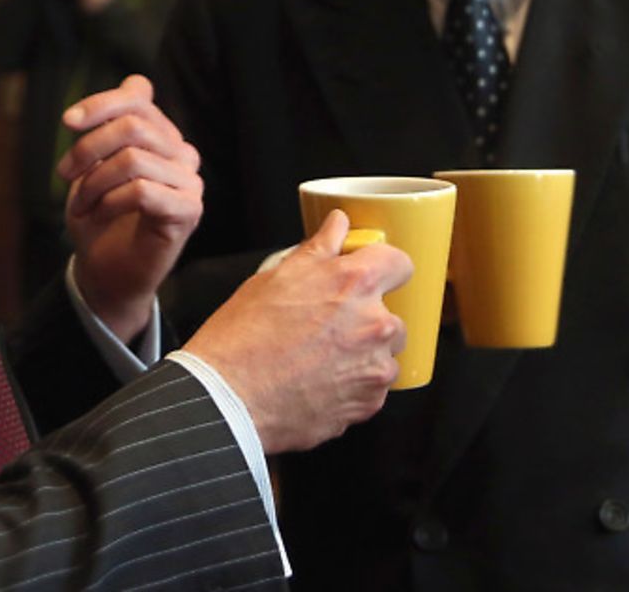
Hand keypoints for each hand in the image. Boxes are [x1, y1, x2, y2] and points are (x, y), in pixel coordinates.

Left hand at [58, 75, 202, 341]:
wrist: (106, 273)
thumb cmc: (99, 217)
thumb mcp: (93, 166)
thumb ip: (110, 126)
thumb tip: (137, 81)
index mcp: (161, 135)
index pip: (138, 98)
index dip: (101, 103)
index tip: (68, 123)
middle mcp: (182, 153)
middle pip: (134, 125)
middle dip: (88, 147)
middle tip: (64, 174)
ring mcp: (190, 182)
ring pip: (134, 158)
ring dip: (94, 182)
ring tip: (79, 204)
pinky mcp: (189, 211)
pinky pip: (142, 191)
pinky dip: (109, 202)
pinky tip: (97, 215)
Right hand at [183, 211, 410, 452]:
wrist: (230, 398)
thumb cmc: (243, 338)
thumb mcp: (275, 277)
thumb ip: (318, 248)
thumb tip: (337, 226)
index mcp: (354, 283)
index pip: (399, 263)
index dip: (383, 268)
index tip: (373, 276)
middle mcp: (374, 323)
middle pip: (394, 315)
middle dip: (369, 319)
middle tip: (331, 328)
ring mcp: (375, 366)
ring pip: (385, 354)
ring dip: (364, 355)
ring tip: (322, 360)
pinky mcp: (370, 402)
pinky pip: (374, 388)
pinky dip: (355, 386)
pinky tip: (321, 381)